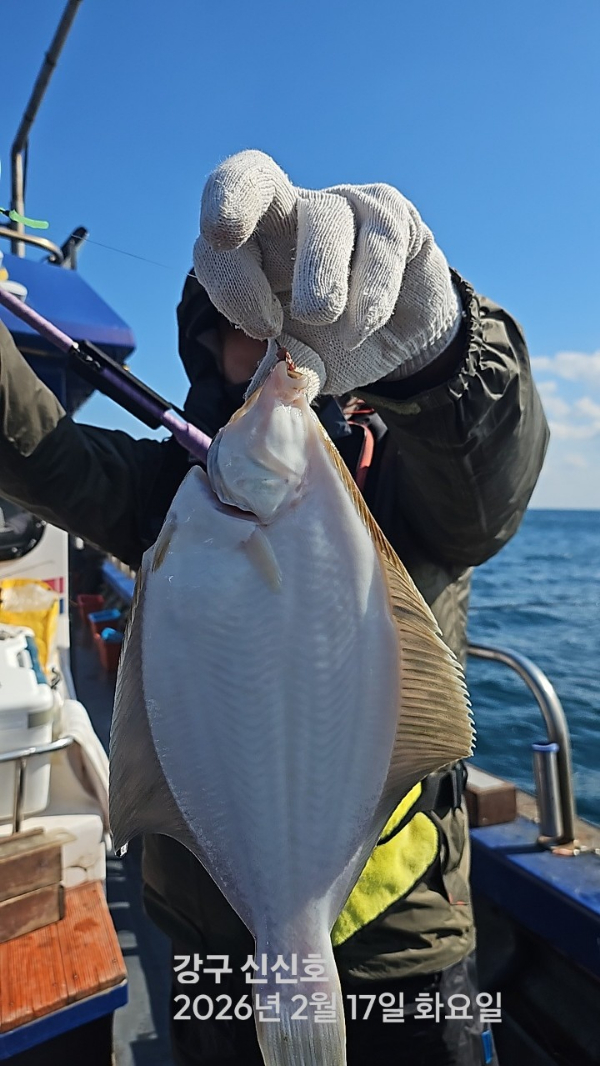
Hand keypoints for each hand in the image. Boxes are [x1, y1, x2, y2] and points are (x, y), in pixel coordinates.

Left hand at [193, 150, 459, 398]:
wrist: (400, 338)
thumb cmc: (334, 342)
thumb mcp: (305, 365)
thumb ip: (282, 377)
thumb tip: (260, 397)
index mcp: (250, 251)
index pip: (215, 247)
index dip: (230, 281)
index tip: (263, 328)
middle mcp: (288, 215)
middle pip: (250, 176)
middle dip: (231, 197)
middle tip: (223, 232)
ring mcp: (340, 206)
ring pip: (325, 220)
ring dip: (322, 274)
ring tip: (327, 317)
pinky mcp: (390, 214)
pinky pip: (380, 241)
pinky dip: (372, 290)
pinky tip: (366, 322)